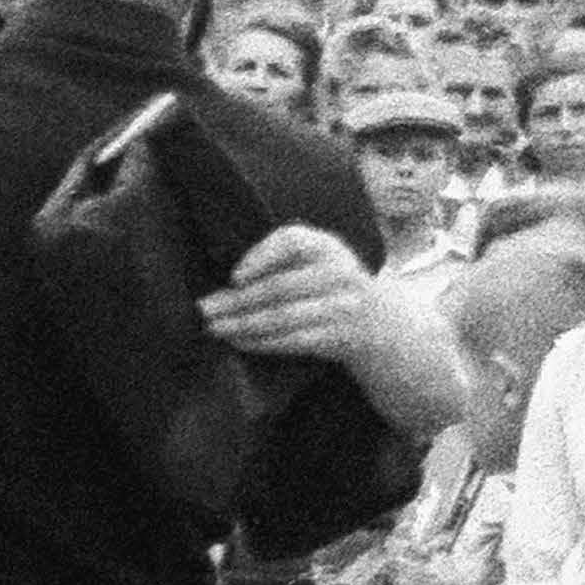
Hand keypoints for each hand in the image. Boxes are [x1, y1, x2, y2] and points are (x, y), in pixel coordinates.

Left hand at [197, 223, 384, 363]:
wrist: (380, 323)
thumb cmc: (330, 286)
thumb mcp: (316, 261)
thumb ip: (280, 262)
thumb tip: (223, 289)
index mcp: (328, 247)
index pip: (292, 242)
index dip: (260, 257)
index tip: (234, 277)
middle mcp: (338, 274)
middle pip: (279, 287)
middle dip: (236, 301)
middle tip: (204, 308)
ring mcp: (341, 307)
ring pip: (282, 317)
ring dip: (242, 324)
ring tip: (215, 327)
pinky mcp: (338, 337)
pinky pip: (293, 340)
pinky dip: (261, 342)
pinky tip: (238, 341)